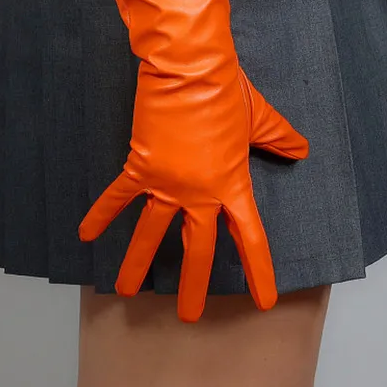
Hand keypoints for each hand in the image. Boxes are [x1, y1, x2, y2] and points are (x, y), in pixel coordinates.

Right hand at [79, 61, 307, 321]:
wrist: (190, 70)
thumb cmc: (227, 91)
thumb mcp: (260, 118)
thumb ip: (281, 139)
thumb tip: (301, 150)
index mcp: (232, 185)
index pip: (249, 237)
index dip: (258, 271)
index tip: (264, 300)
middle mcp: (199, 193)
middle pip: (197, 249)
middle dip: (193, 285)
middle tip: (190, 316)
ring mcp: (168, 183)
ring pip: (150, 234)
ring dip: (137, 263)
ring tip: (127, 291)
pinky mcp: (141, 166)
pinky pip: (118, 197)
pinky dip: (101, 215)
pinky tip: (85, 234)